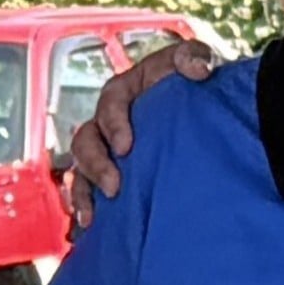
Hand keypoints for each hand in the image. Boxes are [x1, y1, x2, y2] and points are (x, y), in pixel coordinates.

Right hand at [67, 40, 219, 228]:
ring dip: (83, 192)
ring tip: (92, 217)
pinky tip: (93, 228)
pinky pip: (88, 191)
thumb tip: (198, 69)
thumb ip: (196, 56)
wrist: (203, 113)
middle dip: (95, 165)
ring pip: (80, 170)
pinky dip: (87, 208)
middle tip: (114, 187)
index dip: (113, 124)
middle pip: (86, 141)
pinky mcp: (112, 175)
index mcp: (122, 92)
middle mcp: (107, 122)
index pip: (109, 103)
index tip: (126, 147)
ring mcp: (106, 151)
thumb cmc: (193, 84)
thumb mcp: (195, 60)